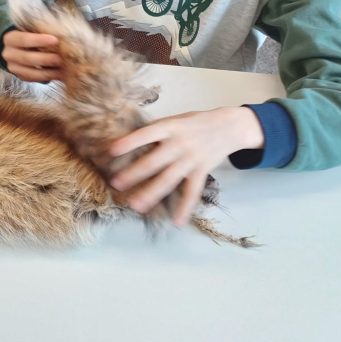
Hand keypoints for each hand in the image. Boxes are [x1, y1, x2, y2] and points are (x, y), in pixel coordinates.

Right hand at [1, 29, 62, 82]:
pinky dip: (47, 78)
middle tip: (60, 58)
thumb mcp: (30, 28)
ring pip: (30, 73)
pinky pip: (33, 79)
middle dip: (45, 59)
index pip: (24, 39)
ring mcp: (13, 67)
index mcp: (10, 39)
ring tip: (63, 70)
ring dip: (48, 72)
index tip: (55, 40)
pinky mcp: (20, 76)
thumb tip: (59, 33)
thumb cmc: (28, 33)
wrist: (16, 45)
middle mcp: (9, 54)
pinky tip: (59, 75)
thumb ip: (40, 30)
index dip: (39, 40)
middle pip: (27, 58)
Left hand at [108, 106, 263, 225]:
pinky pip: (192, 192)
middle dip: (133, 174)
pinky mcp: (202, 171)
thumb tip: (128, 143)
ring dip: (151, 194)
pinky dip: (185, 208)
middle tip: (115, 184)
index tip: (111, 151)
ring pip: (169, 180)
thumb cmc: (194, 123)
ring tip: (135, 206)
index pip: (146, 134)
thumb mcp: (174, 119)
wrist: (229, 125)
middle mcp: (179, 144)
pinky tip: (177, 221)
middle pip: (153, 161)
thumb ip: (156, 132)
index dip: (129, 142)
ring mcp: (191, 159)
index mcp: (169, 127)